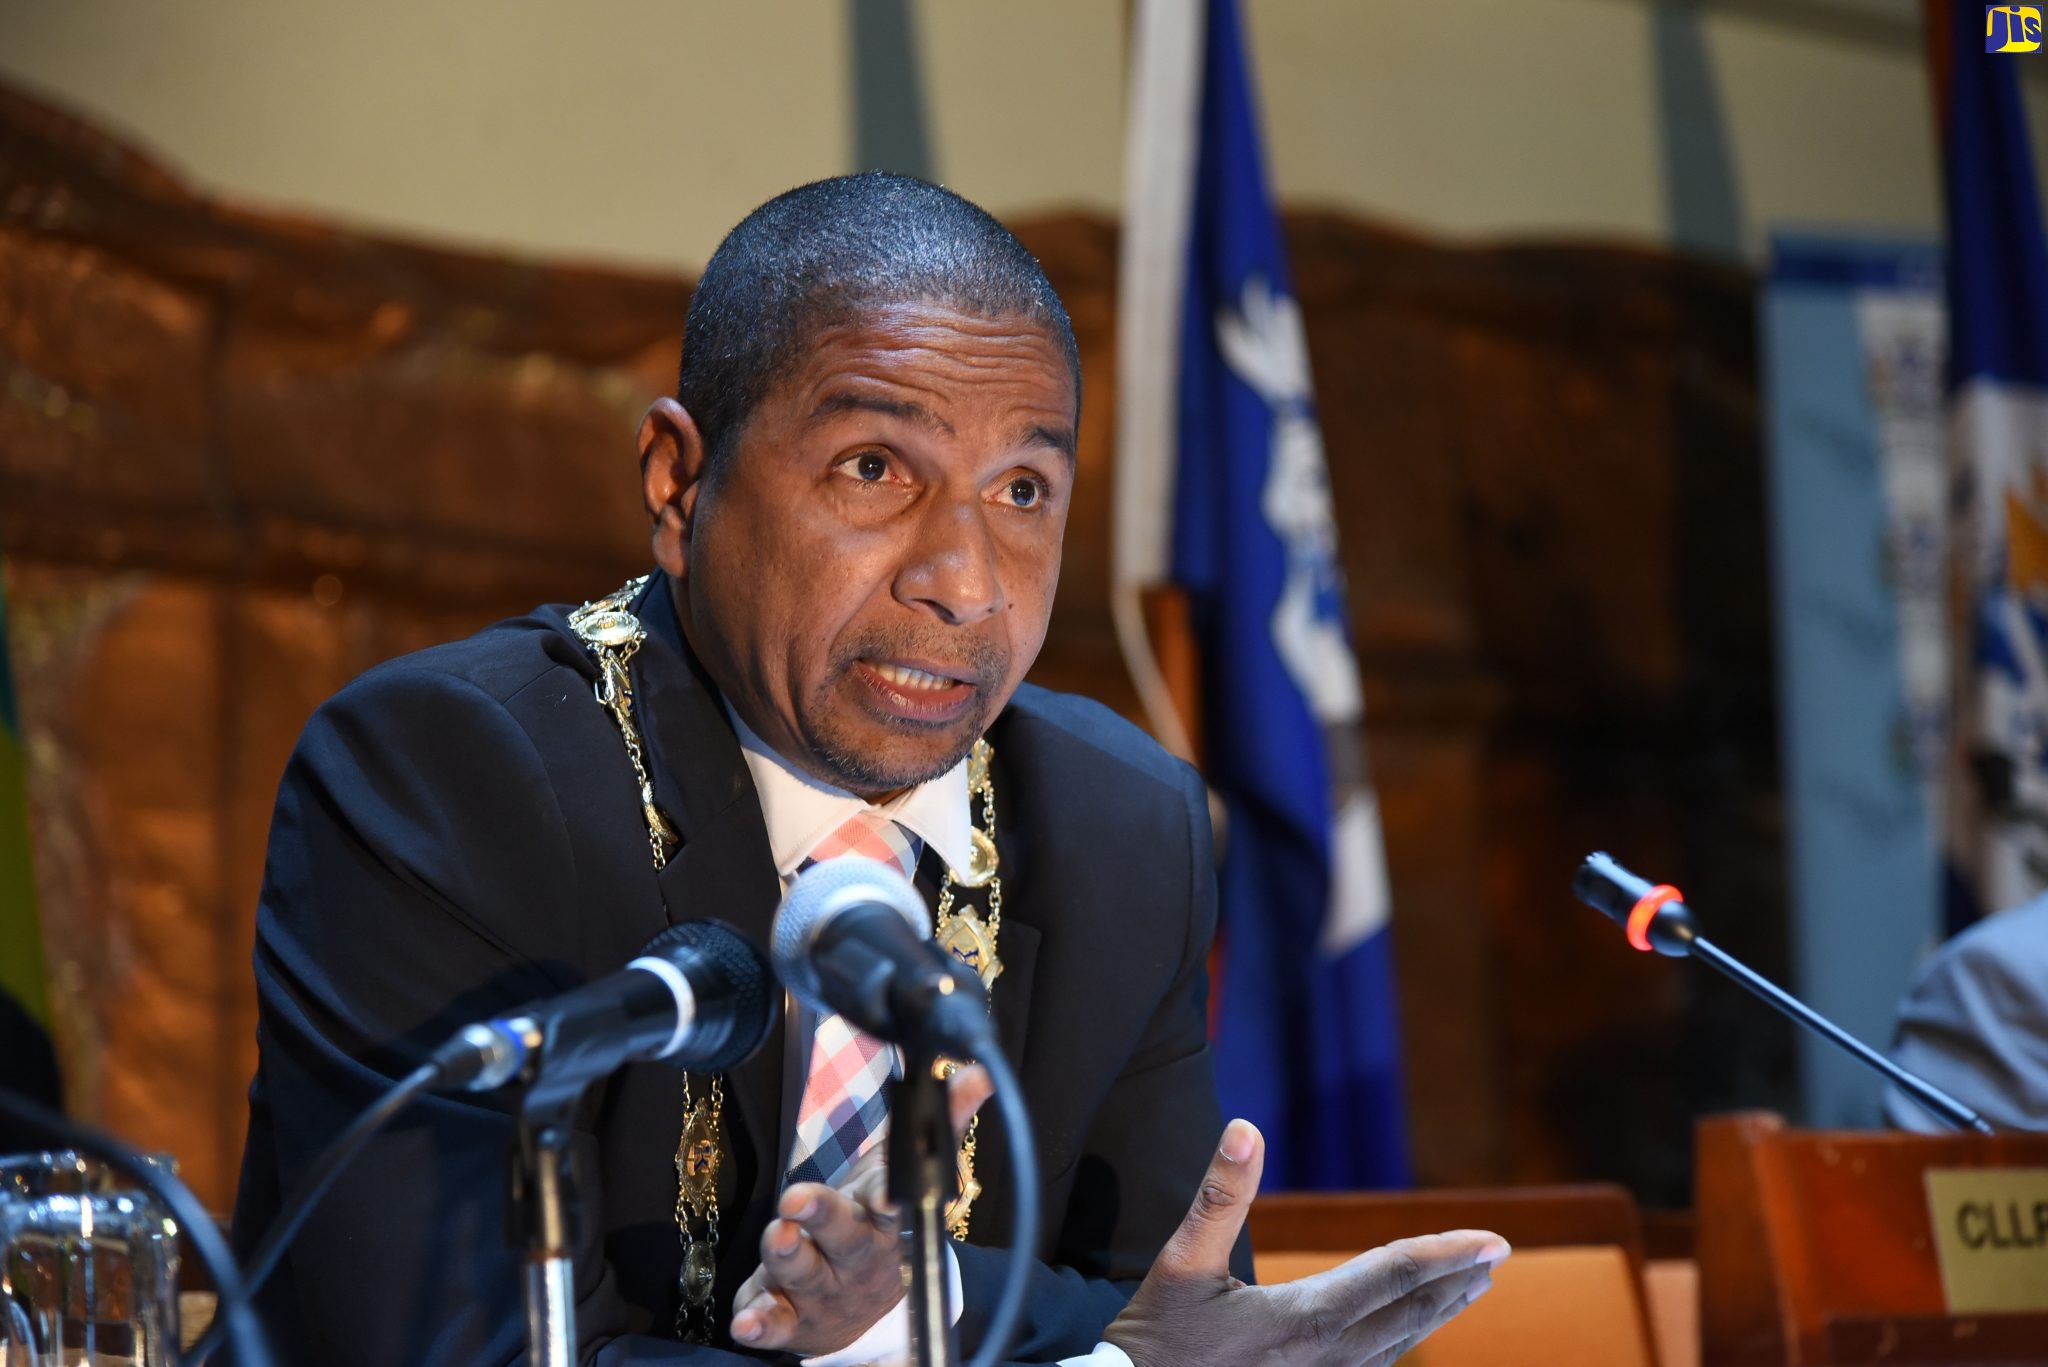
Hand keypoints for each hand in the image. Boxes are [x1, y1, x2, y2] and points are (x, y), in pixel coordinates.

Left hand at [730, 1065, 992, 1356]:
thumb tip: (979, 1073)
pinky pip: (774, 1323)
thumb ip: (938, 1124)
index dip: (889, 1197)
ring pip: (803, 1273)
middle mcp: (855, 1258)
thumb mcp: (899, 1172)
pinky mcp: (789, 1318)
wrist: (862, 1313)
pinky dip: (761, 1323)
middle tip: (797, 1198)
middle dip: (822, 1215)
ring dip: (787, 1255)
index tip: (887, 1195)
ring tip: (776, 1235)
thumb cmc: (872, 1225)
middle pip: (844, 1237)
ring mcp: (822, 1291)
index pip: (891, 1203)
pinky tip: (746, 1321)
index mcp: (884, 1221)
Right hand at [1105, 1120, 1509, 1366]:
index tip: (1493, 1240)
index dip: (1446, 1253)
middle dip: (1456, 1280)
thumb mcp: (1181, 1261)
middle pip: (1410, 1314)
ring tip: (1470, 1286)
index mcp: (1302, 1319)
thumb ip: (1220, 1195)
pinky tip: (1407, 1331)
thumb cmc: (1157, 1338)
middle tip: (1498, 1254)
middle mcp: (1325, 1357)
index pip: (1392, 1275)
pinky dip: (1403, 1341)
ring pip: (1398, 1346)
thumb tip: (1244, 1128)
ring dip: (1438, 1312)